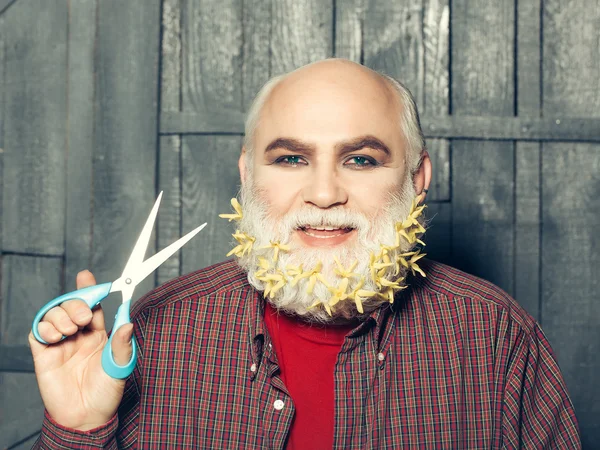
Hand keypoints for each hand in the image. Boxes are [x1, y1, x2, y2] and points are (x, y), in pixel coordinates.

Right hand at [28, 270, 133, 430]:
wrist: (86, 417)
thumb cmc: (107, 392)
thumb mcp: (120, 366)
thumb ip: (122, 344)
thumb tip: (129, 322)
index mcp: (98, 333)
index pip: (93, 304)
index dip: (89, 288)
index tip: (86, 275)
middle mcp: (79, 335)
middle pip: (71, 305)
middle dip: (76, 303)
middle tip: (82, 316)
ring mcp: (61, 343)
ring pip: (53, 314)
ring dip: (61, 315)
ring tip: (70, 331)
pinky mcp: (44, 354)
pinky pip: (37, 331)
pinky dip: (44, 328)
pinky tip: (55, 337)